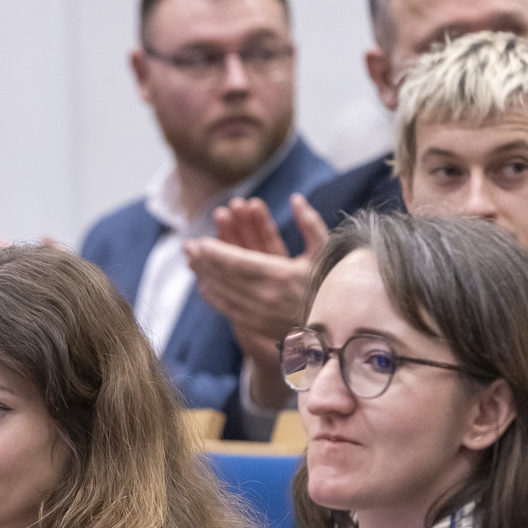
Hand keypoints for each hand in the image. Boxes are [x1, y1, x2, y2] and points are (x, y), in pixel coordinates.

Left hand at [186, 195, 327, 343]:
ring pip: (225, 294)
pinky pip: (231, 311)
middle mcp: (267, 296)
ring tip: (191, 262)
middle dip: (204, 261)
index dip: (214, 252)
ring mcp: (262, 314)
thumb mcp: (328, 252)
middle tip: (187, 247)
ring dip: (205, 276)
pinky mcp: (262, 327)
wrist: (340, 328)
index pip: (237, 262)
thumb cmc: (334, 286)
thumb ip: (311, 225)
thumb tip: (296, 199)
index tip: (197, 242)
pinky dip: (215, 299)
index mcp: (281, 275)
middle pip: (226, 277)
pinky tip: (204, 286)